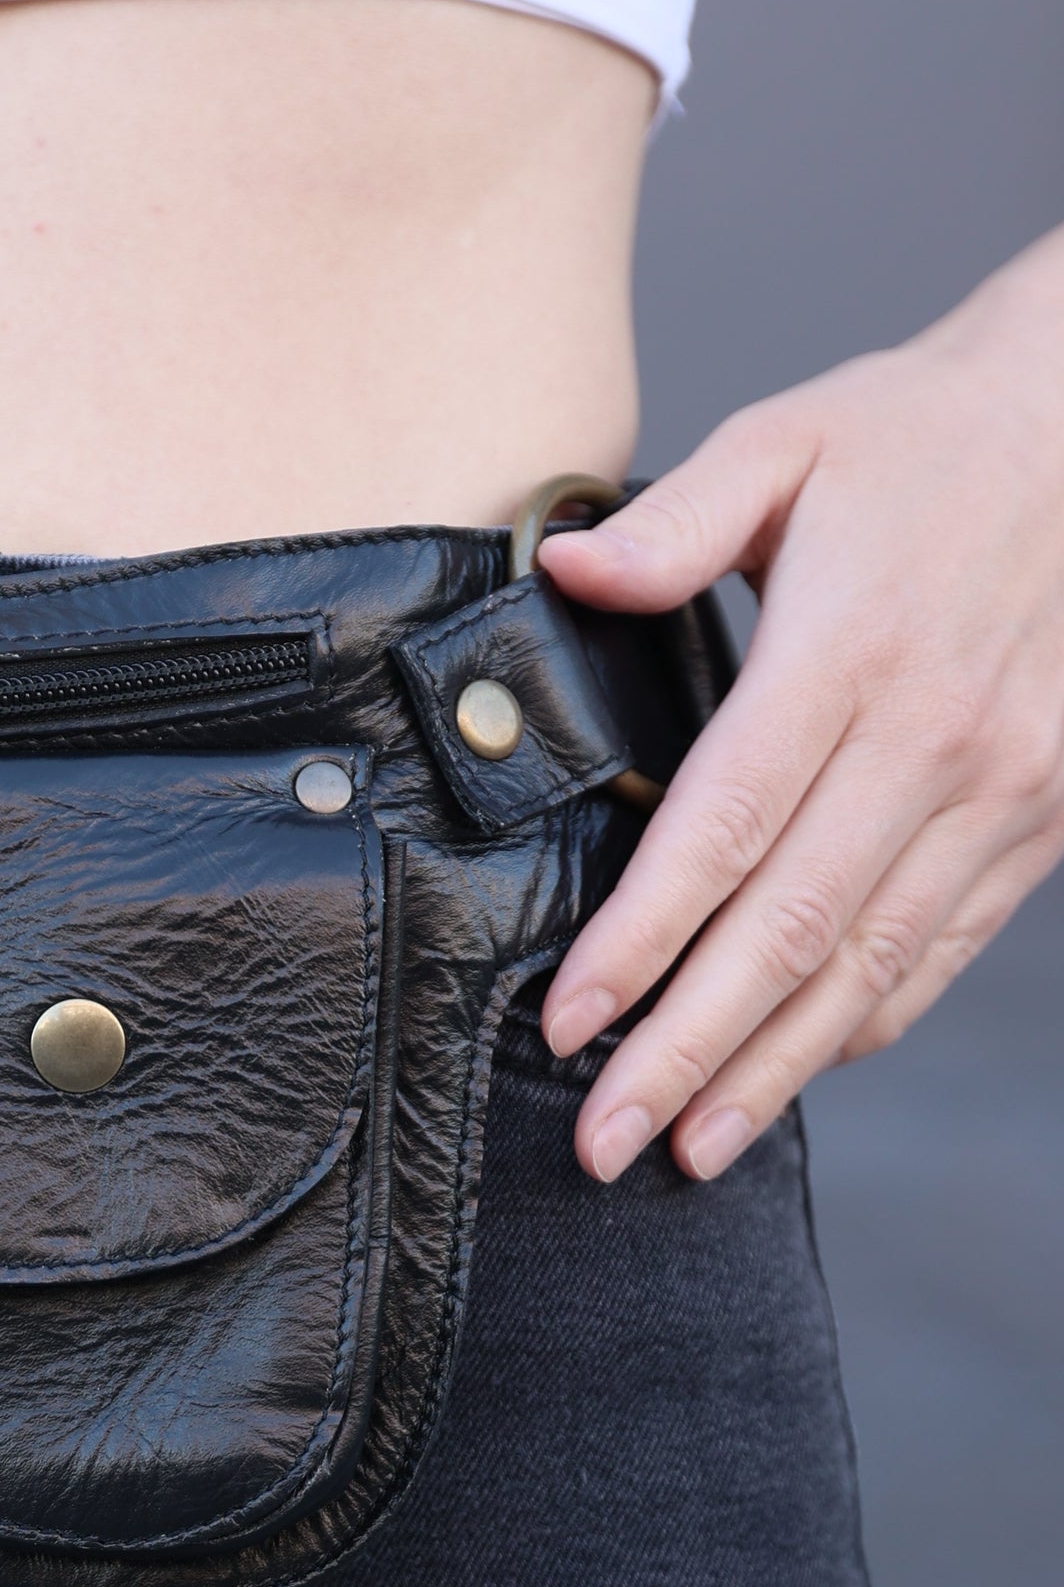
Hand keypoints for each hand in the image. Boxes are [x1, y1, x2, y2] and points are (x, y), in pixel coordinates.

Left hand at [538, 227, 1063, 1176]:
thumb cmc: (921, 437)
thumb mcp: (790, 439)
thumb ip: (676, 522)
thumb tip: (570, 570)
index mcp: (852, 650)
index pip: (725, 827)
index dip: (643, 939)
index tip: (571, 1023)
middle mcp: (933, 739)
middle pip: (790, 929)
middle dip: (689, 1050)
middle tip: (602, 1142)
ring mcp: (999, 789)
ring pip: (869, 965)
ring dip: (773, 1069)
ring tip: (686, 1148)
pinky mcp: (1039, 817)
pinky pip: (939, 947)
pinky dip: (863, 1022)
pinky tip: (793, 1074)